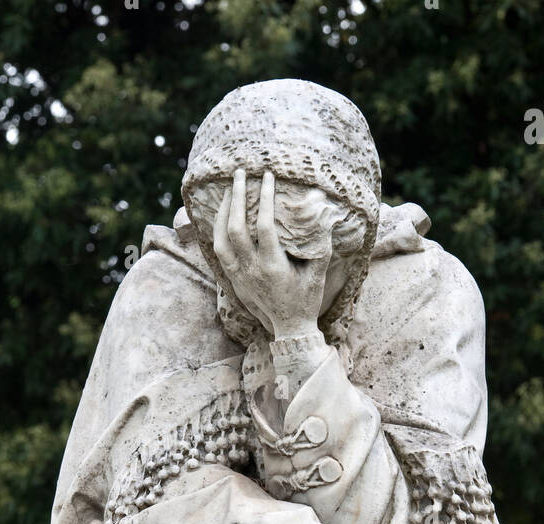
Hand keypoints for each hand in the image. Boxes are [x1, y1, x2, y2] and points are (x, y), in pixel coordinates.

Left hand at [213, 169, 331, 337]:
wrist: (290, 329)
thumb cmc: (306, 300)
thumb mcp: (317, 274)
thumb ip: (321, 246)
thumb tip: (326, 215)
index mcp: (272, 267)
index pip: (263, 225)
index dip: (264, 197)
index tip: (267, 176)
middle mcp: (251, 270)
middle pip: (235, 228)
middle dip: (236, 197)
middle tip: (240, 173)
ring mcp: (239, 276)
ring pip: (220, 239)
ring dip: (222, 212)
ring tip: (227, 190)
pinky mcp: (233, 280)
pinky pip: (218, 251)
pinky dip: (217, 230)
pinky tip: (222, 215)